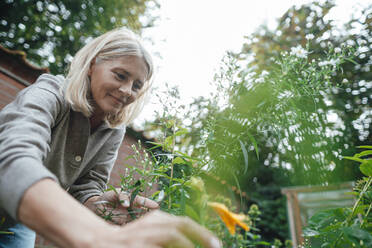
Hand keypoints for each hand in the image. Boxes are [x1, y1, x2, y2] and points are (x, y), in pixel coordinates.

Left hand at [85, 190, 158, 224]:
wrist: (95, 207)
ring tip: (150, 224)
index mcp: (131, 199)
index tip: (156, 206)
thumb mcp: (114, 193)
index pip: (142, 201)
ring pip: (138, 220)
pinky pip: (130, 227)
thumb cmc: (106, 197)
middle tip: (156, 216)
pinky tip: (138, 231)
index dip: (149, 203)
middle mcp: (132, 209)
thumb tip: (127, 204)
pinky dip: (135, 229)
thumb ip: (122, 196)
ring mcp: (128, 217)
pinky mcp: (122, 224)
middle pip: (143, 212)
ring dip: (143, 222)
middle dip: (150, 214)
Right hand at [96, 210, 221, 247]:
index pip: (184, 223)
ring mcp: (142, 237)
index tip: (216, 244)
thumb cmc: (131, 238)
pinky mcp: (135, 247)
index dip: (202, 233)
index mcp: (156, 219)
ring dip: (186, 246)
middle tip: (215, 247)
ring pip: (171, 237)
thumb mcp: (151, 229)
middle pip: (179, 226)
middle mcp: (150, 225)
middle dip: (200, 236)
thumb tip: (193, 242)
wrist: (100, 242)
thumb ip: (169, 231)